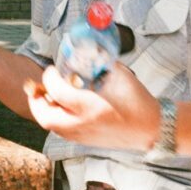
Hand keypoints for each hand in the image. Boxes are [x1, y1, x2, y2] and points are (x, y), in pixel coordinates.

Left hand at [24, 63, 159, 150]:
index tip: (53, 69)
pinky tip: (60, 107)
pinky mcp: (86, 141)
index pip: (56, 90)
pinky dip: (54, 118)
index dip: (50, 76)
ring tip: (48, 95)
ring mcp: (83, 136)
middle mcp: (83, 124)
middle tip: (37, 87)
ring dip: (44, 109)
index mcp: (91, 106)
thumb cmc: (138, 101)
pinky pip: (61, 131)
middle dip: (36, 100)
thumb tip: (84, 48)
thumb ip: (99, 61)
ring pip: (51, 126)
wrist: (154, 129)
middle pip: (45, 116)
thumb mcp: (119, 75)